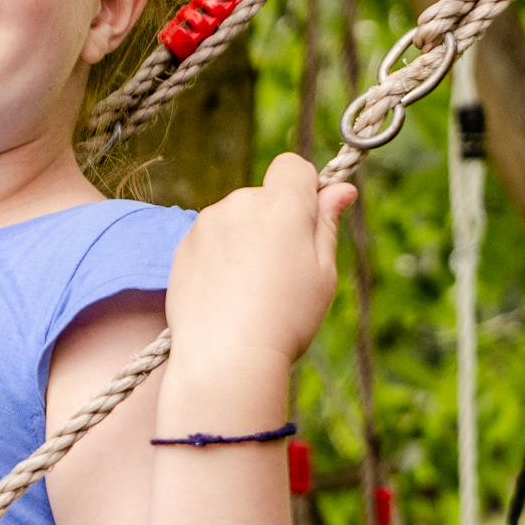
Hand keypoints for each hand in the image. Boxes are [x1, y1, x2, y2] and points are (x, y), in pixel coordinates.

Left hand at [165, 154, 355, 370]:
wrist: (227, 358)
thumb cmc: (286, 317)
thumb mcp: (323, 271)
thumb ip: (327, 223)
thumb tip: (341, 189)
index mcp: (281, 205)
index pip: (293, 166)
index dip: (304, 188)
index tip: (308, 220)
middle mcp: (240, 203)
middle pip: (263, 196)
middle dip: (275, 221)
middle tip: (283, 271)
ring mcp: (207, 224)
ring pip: (236, 219)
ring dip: (246, 239)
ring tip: (252, 289)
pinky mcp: (183, 246)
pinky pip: (211, 240)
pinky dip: (221, 258)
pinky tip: (228, 294)